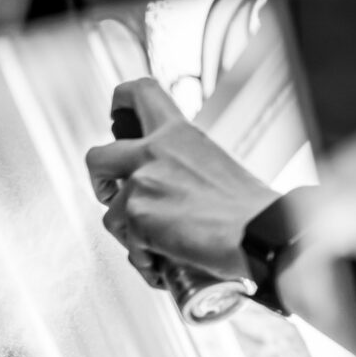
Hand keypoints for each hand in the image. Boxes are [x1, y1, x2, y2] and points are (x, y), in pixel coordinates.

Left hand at [85, 78, 280, 286]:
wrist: (259, 234)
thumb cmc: (248, 208)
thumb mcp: (213, 164)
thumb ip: (180, 165)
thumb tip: (166, 187)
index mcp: (177, 132)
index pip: (140, 93)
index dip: (120, 103)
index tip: (117, 118)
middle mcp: (153, 152)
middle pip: (96, 157)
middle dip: (98, 181)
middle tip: (109, 194)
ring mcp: (140, 183)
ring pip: (111, 215)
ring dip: (131, 234)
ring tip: (159, 247)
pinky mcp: (135, 215)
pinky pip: (127, 247)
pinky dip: (145, 260)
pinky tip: (165, 263)